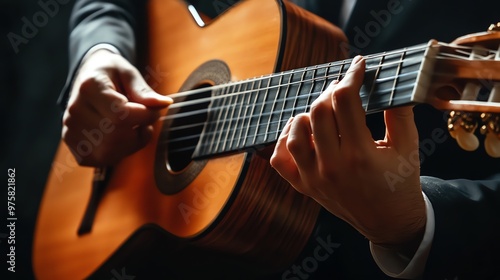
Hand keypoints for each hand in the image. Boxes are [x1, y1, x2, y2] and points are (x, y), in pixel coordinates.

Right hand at [62, 49, 171, 165]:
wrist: (86, 77)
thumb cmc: (110, 74)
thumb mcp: (128, 73)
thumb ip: (144, 91)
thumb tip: (165, 104)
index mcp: (89, 87)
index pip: (121, 114)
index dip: (145, 115)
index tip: (153, 109)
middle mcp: (75, 110)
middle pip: (116, 135)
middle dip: (139, 131)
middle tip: (145, 120)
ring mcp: (71, 129)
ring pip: (109, 152)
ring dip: (131, 144)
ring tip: (133, 128)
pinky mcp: (74, 145)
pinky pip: (102, 160)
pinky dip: (119, 152)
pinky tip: (121, 137)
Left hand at [270, 56, 425, 249]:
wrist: (389, 222)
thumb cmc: (400, 182)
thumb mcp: (408, 147)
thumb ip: (400, 113)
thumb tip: (392, 81)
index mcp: (361, 155)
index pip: (346, 101)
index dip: (351, 76)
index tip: (358, 66)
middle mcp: (333, 167)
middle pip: (318, 112)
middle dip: (331, 91)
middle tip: (343, 89)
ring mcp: (314, 179)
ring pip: (294, 135)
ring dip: (306, 115)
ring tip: (322, 113)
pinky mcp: (304, 187)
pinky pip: (279, 160)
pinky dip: (283, 141)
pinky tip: (299, 132)